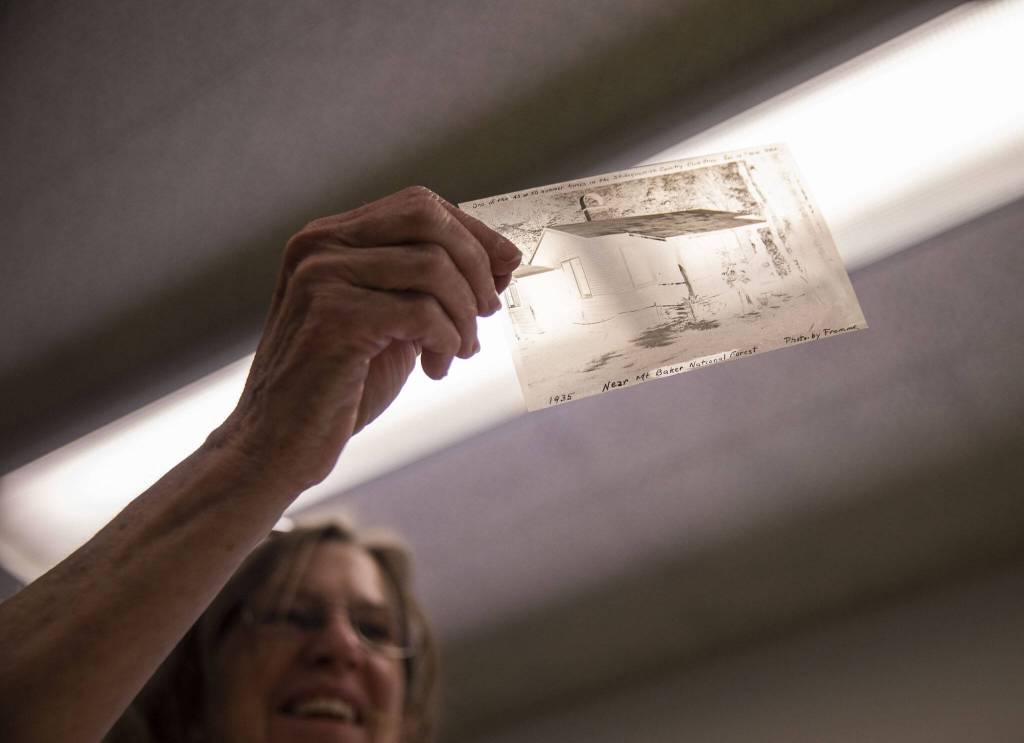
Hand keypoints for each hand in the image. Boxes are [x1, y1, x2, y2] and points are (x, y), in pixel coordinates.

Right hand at [216, 186, 521, 491]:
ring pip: (433, 267)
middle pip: (428, 220)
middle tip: (487, 311)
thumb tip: (499, 262)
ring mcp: (322, 278)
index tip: (505, 265)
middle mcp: (320, 246)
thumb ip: (429, 287)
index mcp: (330, 239)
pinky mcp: (333, 317)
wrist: (277, 444)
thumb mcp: (389, 322)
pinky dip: (446, 339)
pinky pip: (422, 312)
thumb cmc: (336, 387)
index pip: (419, 206)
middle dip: (475, 265)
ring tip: (458, 350)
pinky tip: (436, 366)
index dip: (473, 233)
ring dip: (464, 314)